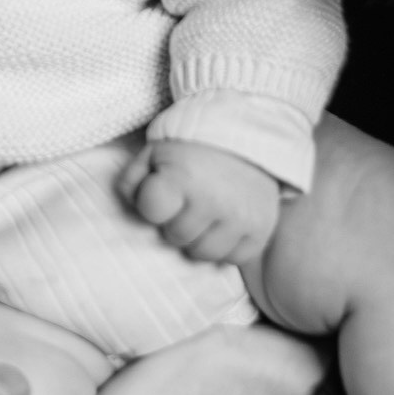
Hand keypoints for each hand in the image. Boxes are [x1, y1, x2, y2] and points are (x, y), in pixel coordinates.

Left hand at [120, 140, 283, 265]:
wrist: (248, 136)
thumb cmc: (194, 149)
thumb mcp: (155, 153)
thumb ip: (133, 181)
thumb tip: (134, 208)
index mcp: (184, 177)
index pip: (151, 210)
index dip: (153, 203)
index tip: (165, 191)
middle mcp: (214, 201)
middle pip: (176, 237)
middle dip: (176, 221)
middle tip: (188, 201)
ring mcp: (240, 219)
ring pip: (203, 254)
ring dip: (199, 238)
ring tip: (205, 214)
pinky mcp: (260, 231)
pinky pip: (233, 258)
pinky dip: (226, 246)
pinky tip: (224, 224)